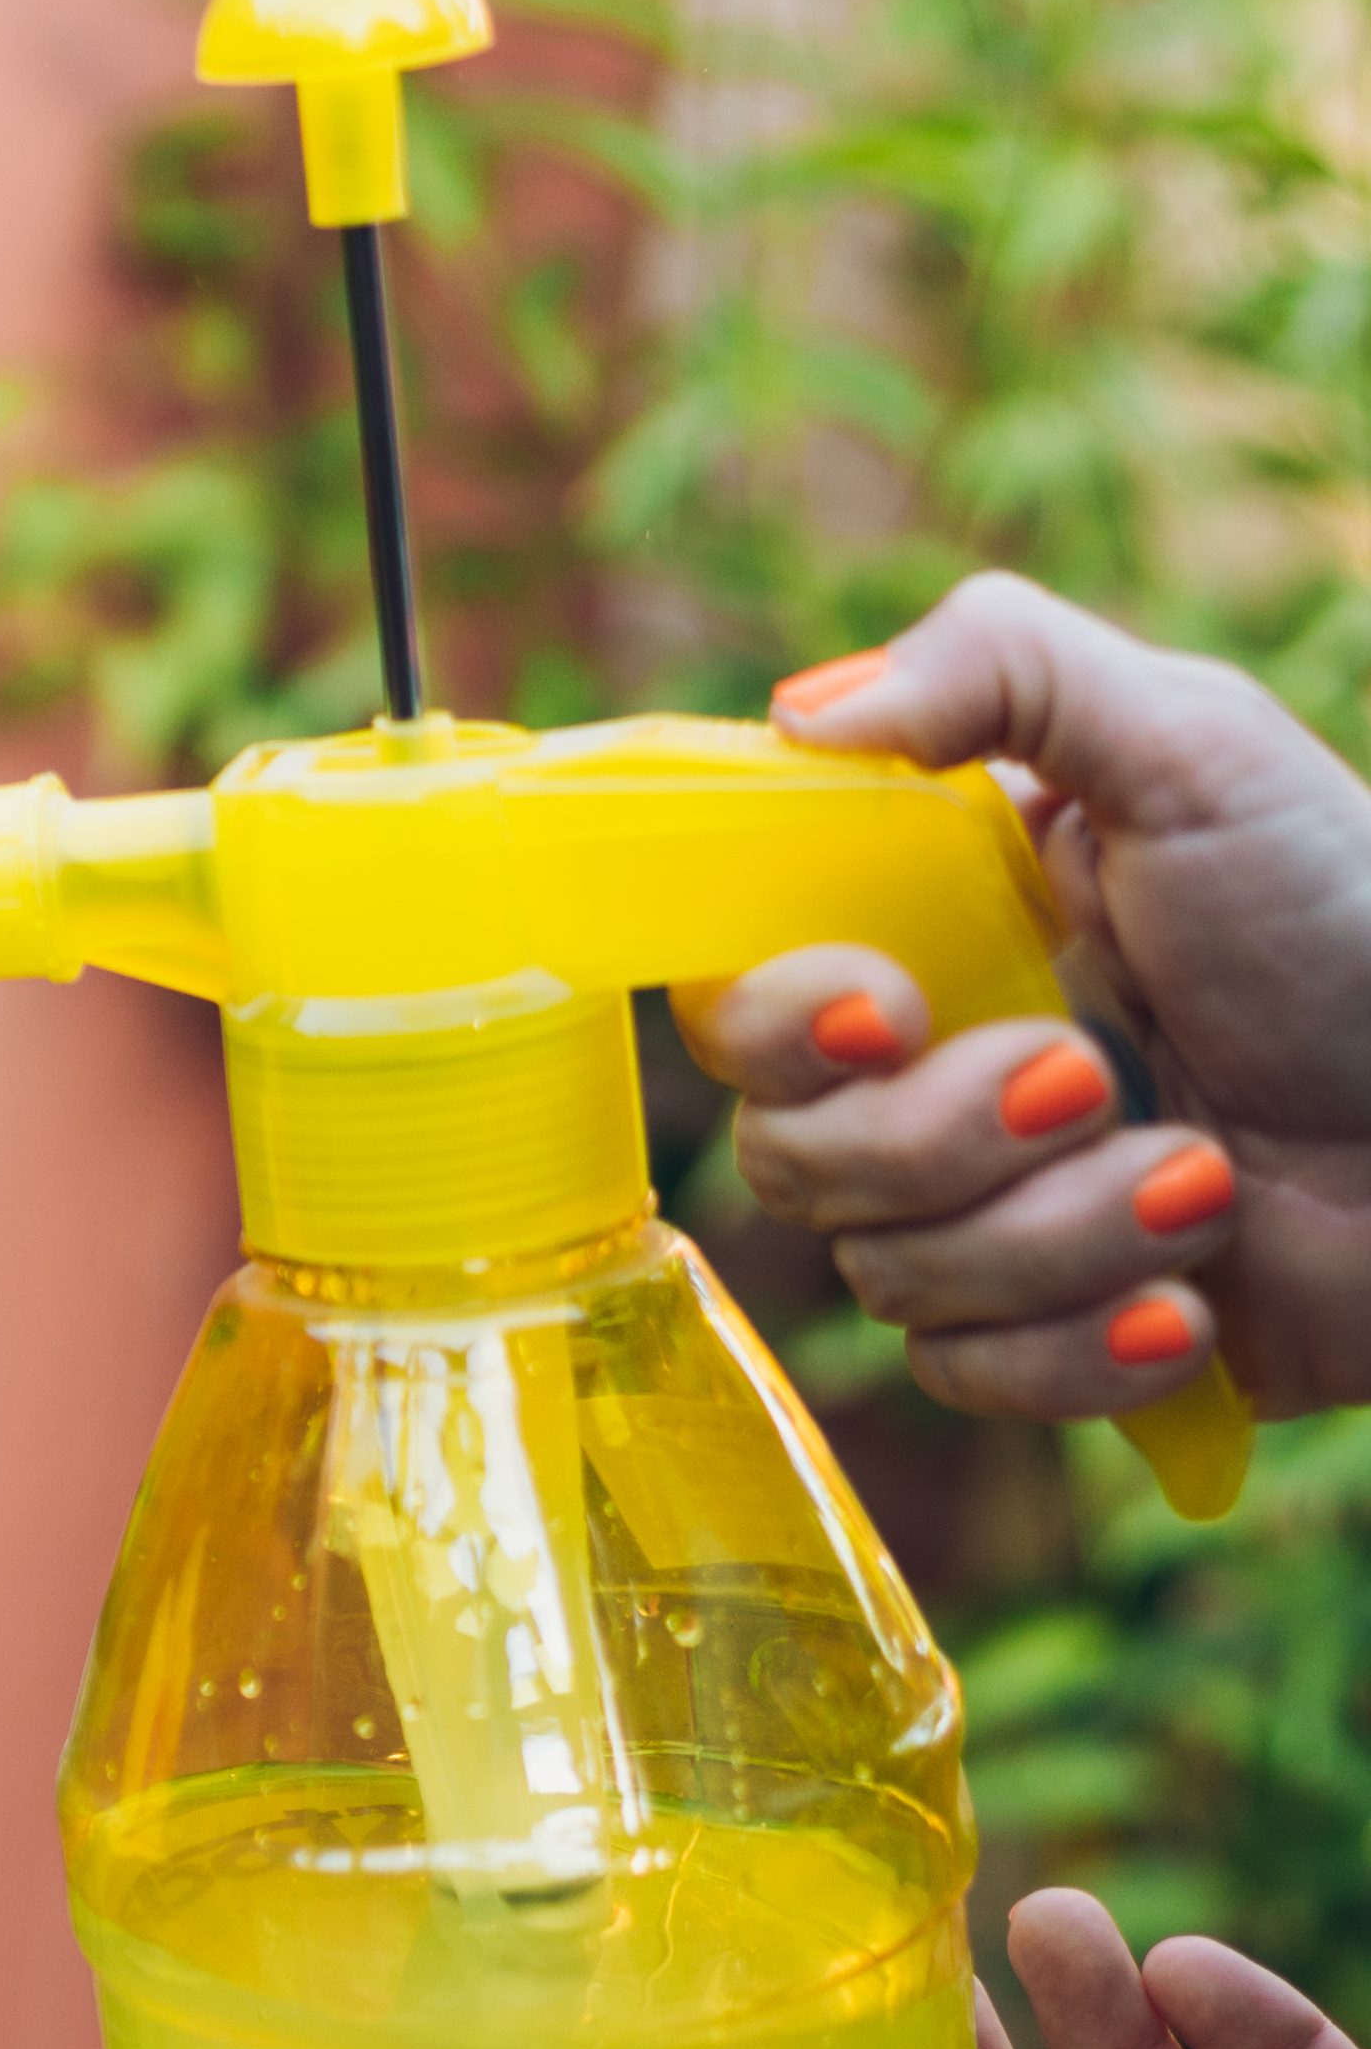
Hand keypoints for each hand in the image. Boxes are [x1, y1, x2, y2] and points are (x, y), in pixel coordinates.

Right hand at [672, 572, 1370, 1421]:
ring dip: (1061, 1235)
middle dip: (939, 1140)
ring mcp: (984, 1218)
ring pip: (889, 1277)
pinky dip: (1083, 1352)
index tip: (889, 1011)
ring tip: (1212, 1182)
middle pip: (785, 1154)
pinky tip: (1192, 1305)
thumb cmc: (1356, 920)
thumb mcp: (1198, 747)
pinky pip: (972, 1380)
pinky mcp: (1049, 1339)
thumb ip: (999, 667)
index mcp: (933, 937)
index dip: (779, 1022)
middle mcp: (930, 1081)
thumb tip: (799, 710)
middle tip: (1102, 1079)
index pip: (739, 998)